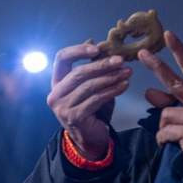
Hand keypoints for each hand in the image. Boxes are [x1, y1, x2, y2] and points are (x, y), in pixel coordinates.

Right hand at [47, 41, 131, 159]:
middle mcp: (55, 94)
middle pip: (78, 72)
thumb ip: (91, 69)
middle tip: (121, 60)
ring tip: (127, 73)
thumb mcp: (90, 86)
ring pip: (89, 86)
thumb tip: (95, 43)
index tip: (97, 48)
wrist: (90, 139)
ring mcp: (63, 107)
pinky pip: (96, 99)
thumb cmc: (92, 110)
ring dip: (111, 78)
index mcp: (57, 82)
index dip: (78, 50)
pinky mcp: (74, 117)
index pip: (61, 58)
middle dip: (102, 65)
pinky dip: (112, 91)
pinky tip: (124, 86)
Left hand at [139, 31, 182, 182]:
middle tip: (141, 53)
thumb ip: (171, 102)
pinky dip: (164, 140)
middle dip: (157, 67)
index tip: (167, 35)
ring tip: (176, 137)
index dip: (179, 52)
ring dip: (165, 128)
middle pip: (175, 81)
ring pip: (166, 113)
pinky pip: (166, 131)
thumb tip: (148, 92)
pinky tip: (173, 145)